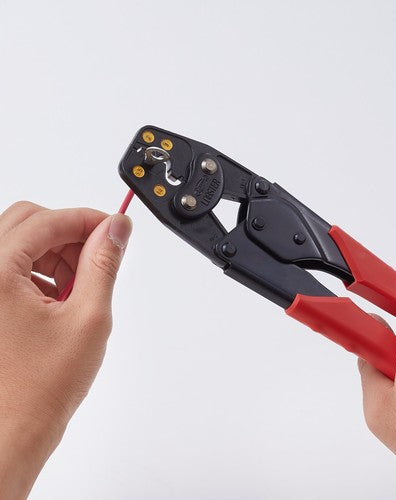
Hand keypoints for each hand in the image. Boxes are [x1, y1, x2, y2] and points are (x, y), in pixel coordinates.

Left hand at [0, 201, 131, 498]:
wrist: (8, 434)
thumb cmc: (38, 389)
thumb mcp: (88, 316)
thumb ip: (103, 263)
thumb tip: (116, 230)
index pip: (49, 220)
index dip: (90, 219)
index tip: (116, 228)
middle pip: (29, 222)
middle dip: (71, 233)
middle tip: (101, 255)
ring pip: (20, 241)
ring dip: (56, 253)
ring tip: (79, 286)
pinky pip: (10, 265)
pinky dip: (40, 271)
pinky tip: (59, 298)